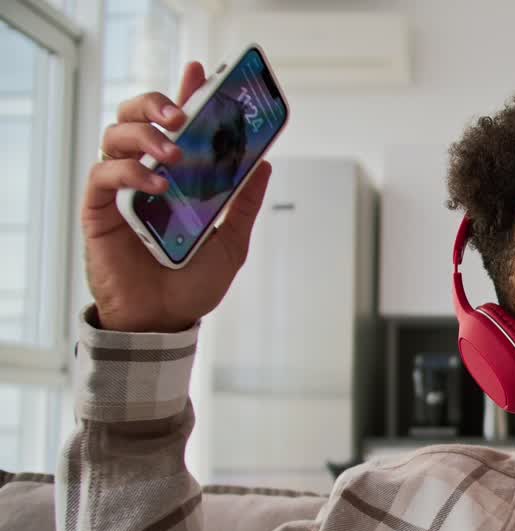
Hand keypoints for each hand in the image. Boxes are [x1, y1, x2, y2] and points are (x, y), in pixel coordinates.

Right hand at [82, 61, 270, 332]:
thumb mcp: (231, 241)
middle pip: (135, 117)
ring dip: (146, 134)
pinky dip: (131, 172)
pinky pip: (103, 175)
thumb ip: (243, 203)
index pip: (173, 125)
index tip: (198, 70)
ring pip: (115, 135)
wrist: (166, 323)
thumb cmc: (191, 285)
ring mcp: (119, 192)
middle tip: (183, 113)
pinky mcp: (99, 211)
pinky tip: (158, 184)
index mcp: (174, 177)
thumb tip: (263, 163)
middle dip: (157, 103)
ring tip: (174, 152)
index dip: (182, 93)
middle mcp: (144, 176)